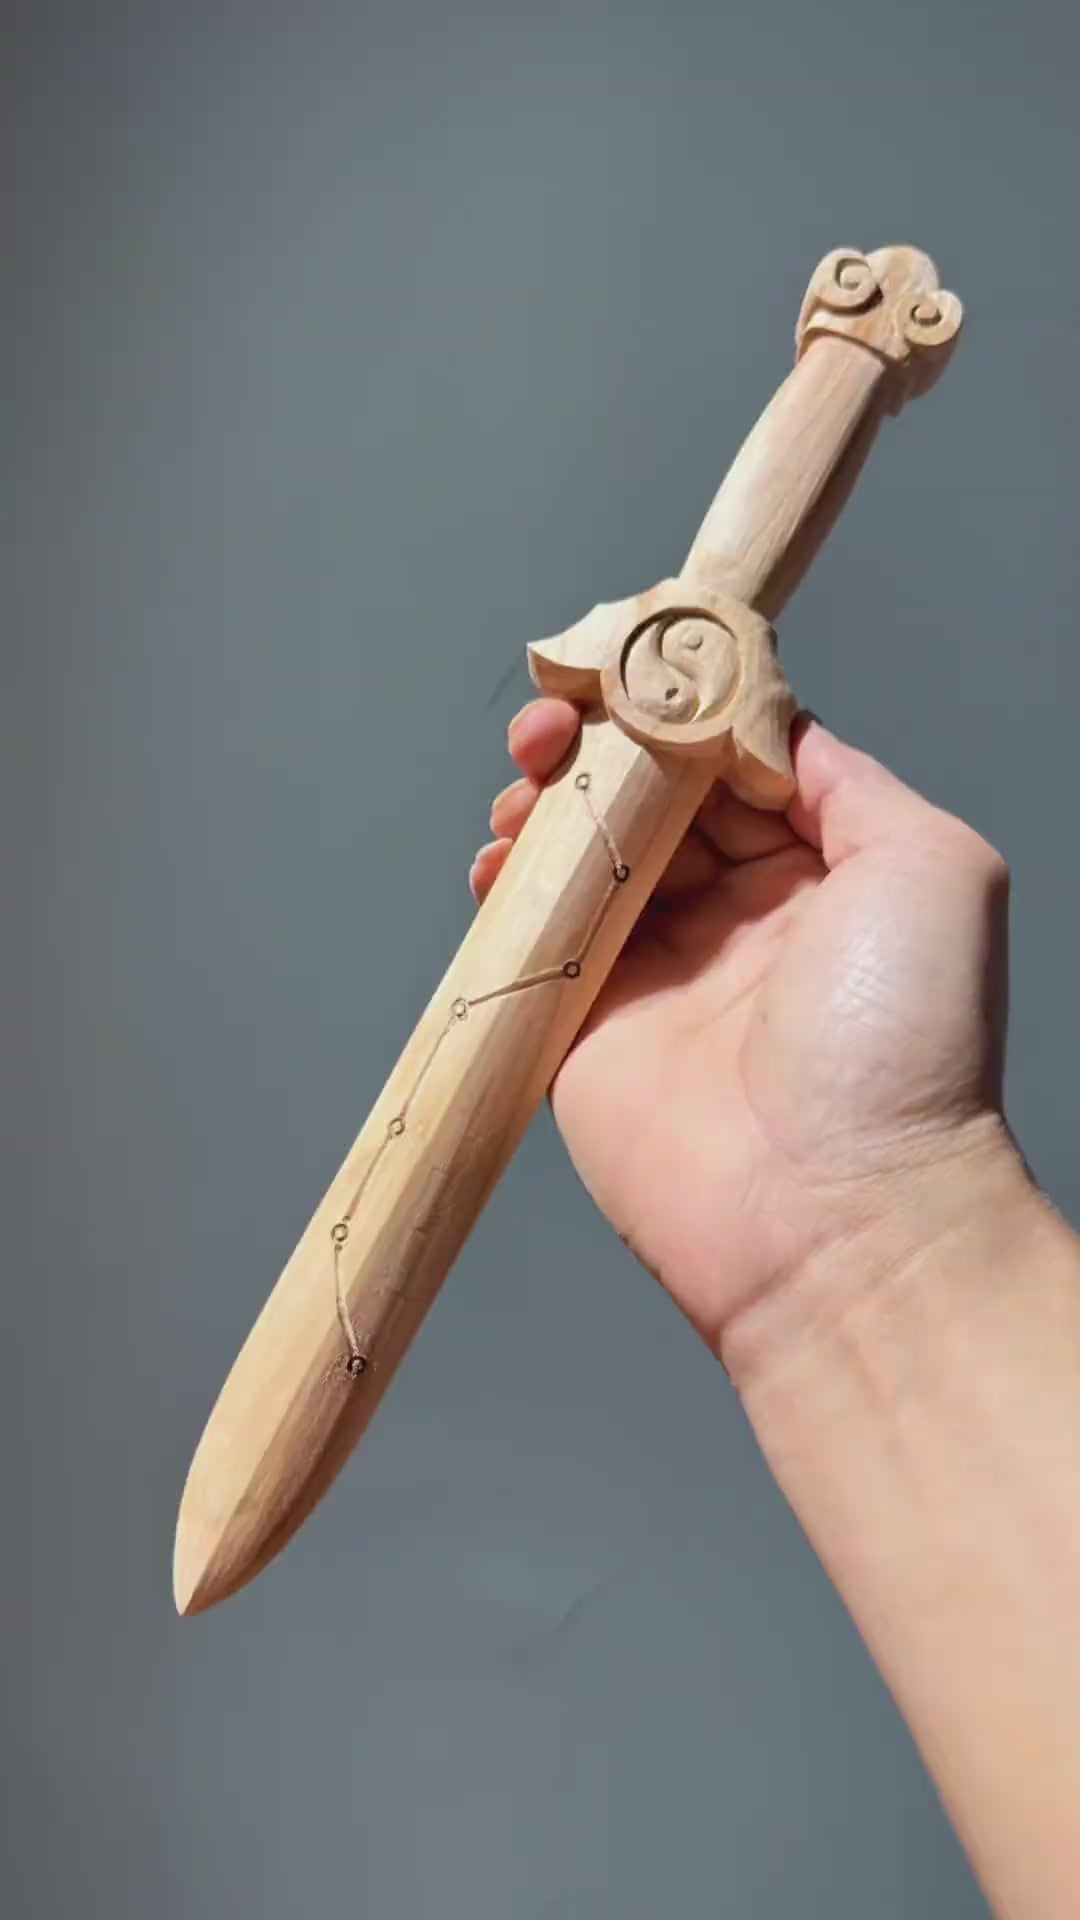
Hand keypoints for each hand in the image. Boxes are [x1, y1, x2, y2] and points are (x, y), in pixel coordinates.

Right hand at [471, 702, 1015, 1370]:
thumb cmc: (904, 1042)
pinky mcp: (587, 1030)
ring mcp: (657, 971)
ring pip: (583, 858)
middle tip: (550, 726)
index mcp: (819, 871)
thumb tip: (766, 723)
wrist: (833, 1217)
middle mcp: (737, 914)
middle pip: (645, 798)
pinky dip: (506, 892)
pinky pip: (534, 941)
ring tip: (521, 790)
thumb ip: (846, 778)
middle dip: (594, 748)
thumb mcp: (931, 866)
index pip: (728, 761)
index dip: (674, 709)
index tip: (626, 671)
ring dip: (543, 808)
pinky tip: (498, 862)